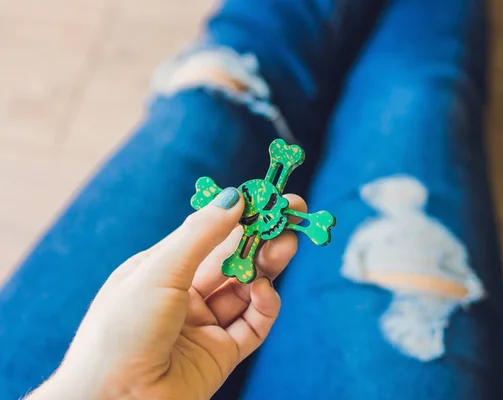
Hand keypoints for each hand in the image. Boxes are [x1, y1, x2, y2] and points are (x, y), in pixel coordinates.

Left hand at [29, 188, 305, 399]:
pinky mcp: (223, 353)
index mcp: (163, 269)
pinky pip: (253, 324)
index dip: (240, 214)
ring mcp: (205, 324)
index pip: (209, 234)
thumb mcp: (158, 272)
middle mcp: (185, 294)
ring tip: (287, 245)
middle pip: (234, 258)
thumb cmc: (120, 331)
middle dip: (263, 236)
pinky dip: (265, 304)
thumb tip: (235, 197)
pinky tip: (265, 290)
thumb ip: (201, 235)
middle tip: (292, 214)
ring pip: (247, 288)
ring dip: (268, 265)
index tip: (269, 197)